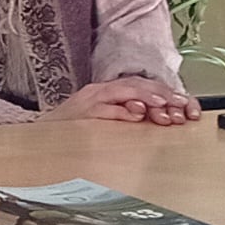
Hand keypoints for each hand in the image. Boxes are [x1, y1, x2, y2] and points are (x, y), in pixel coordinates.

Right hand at [54, 75, 200, 124]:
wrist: (38, 140)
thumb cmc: (72, 135)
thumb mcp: (104, 124)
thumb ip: (126, 119)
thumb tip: (154, 120)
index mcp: (108, 94)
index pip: (141, 86)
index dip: (166, 94)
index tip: (187, 106)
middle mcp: (99, 92)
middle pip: (135, 85)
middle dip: (161, 94)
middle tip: (180, 105)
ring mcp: (89, 101)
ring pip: (122, 91)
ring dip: (145, 98)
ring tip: (163, 106)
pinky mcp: (80, 113)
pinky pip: (103, 109)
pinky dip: (120, 110)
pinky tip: (135, 114)